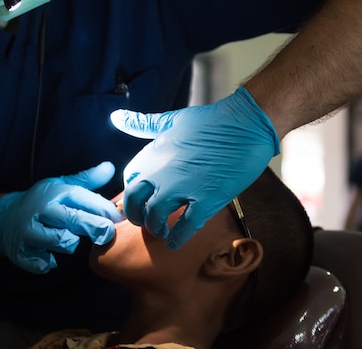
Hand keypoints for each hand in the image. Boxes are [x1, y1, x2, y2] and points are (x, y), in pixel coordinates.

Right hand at [0, 162, 122, 273]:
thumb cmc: (41, 202)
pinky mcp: (21, 252)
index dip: (103, 208)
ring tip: (68, 239)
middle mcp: (42, 210)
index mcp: (54, 193)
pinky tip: (48, 256)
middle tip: (107, 233)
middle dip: (94, 226)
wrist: (3, 218)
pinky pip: (43, 263)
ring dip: (69, 243)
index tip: (119, 217)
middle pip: (73, 219)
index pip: (82, 197)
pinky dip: (48, 262)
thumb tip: (110, 167)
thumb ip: (87, 180)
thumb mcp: (61, 185)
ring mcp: (29, 231)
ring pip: (60, 241)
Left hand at [110, 87, 279, 248]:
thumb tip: (116, 117)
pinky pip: (185, 227)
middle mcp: (162, 172)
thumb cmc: (211, 120)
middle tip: (144, 221)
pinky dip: (177, 239)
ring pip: (155, 218)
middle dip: (136, 215)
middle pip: (134, 202)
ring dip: (155, 228)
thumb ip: (143, 124)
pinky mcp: (206, 200)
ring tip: (160, 232)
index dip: (133, 193)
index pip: (129, 180)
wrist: (246, 124)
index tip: (139, 199)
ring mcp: (183, 188)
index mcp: (154, 153)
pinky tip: (174, 243)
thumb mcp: (171, 119)